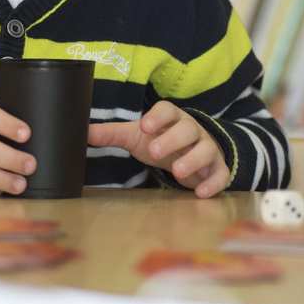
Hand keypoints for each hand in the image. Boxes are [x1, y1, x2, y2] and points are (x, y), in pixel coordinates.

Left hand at [87, 101, 229, 197]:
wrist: (192, 152)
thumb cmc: (161, 140)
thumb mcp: (137, 136)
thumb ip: (113, 134)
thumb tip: (83, 131)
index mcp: (171, 118)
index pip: (167, 109)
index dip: (158, 116)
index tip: (144, 125)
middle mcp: (191, 129)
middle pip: (187, 128)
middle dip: (171, 139)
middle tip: (153, 152)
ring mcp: (207, 148)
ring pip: (206, 149)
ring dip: (193, 159)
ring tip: (177, 172)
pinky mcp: (217, 168)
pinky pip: (220, 173)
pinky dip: (213, 183)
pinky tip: (201, 193)